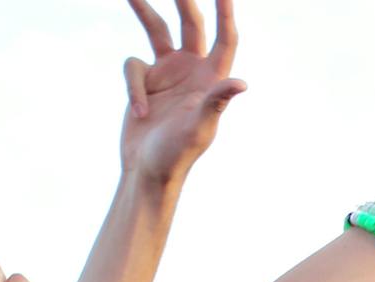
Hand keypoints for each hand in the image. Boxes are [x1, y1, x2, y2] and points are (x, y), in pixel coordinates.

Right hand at [119, 0, 244, 185]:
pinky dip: (133, 90)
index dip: (226, 12)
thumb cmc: (178, 154)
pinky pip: (133, 68)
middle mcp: (191, 69)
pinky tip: (140, 114)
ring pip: (156, 29)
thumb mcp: (200, 127)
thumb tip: (241, 83)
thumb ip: (216, 101)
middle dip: (184, 0)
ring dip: (144, 9)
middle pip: (190, 23)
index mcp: (211, 78)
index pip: (225, 37)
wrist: (148, 171)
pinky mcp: (143, 81)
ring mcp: (166, 72)